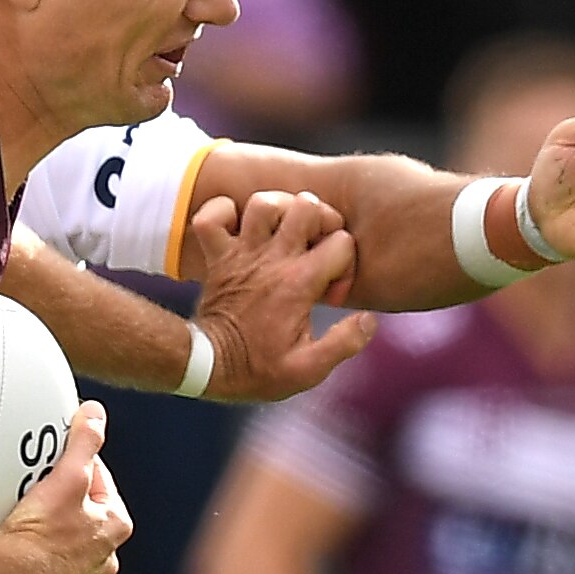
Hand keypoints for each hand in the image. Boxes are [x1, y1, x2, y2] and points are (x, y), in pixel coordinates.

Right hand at [0, 403, 131, 573]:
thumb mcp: (68, 476)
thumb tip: (95, 414)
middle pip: (84, 522)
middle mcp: (102, 562)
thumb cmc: (43, 536)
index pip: (102, 486)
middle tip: (37, 496)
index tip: (59, 463)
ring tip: (24, 528)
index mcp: (114, 529)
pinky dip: (34, 569)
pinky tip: (16, 559)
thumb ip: (84, 442)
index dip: (79, 470)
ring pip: (66, 554)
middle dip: (65, 508)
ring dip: (51, 542)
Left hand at [187, 190, 378, 403]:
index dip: (347, 264)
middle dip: (321, 218)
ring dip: (279, 209)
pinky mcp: (217, 258)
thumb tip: (369, 320)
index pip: (342, 243)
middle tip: (317, 244)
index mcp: (298, 283)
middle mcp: (270, 261)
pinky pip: (209, 217)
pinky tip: (238, 227)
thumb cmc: (257, 370)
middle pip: (305, 206)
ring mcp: (240, 255)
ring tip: (285, 231)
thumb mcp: (309, 370)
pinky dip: (222, 212)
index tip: (332, 293)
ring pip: (261, 203)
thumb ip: (345, 343)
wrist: (205, 368)